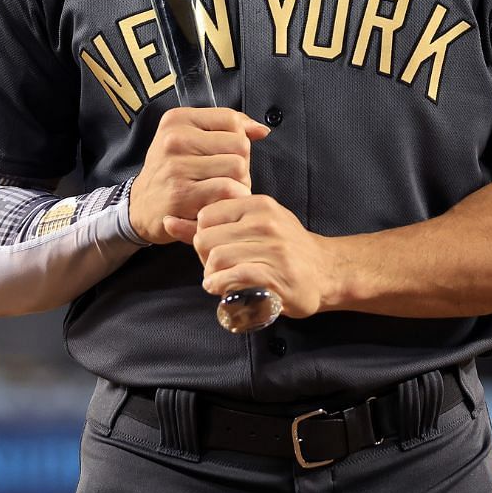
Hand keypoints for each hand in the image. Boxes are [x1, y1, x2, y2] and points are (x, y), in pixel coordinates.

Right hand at [128, 107, 268, 244]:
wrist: (141, 207)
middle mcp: (174, 139)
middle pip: (240, 145)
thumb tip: (261, 130)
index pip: (231, 120)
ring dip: (239, 184)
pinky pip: (228, 189)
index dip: (237, 139)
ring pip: (238, 168)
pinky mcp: (183, 194)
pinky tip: (218, 202)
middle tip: (222, 177)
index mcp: (177, 120)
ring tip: (220, 190)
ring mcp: (177, 166)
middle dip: (240, 164)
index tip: (223, 152)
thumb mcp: (189, 139)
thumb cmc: (171, 173)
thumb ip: (227, 129)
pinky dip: (231, 199)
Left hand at [181, 195, 336, 319]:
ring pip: (218, 258)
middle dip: (203, 258)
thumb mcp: (249, 226)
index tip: (212, 249)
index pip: (205, 216)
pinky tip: (221, 288)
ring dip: (211, 275)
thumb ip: (206, 225)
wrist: (326, 271)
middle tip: (214, 268)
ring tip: (218, 280)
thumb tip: (165, 221)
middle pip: (207, 239)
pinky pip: (235, 276)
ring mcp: (274, 248)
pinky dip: (221, 285)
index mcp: (257, 204)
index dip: (201, 236)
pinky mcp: (278, 274)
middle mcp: (265, 222)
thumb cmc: (282, 247)